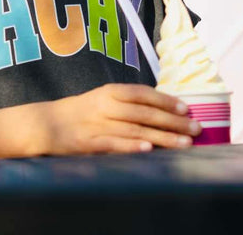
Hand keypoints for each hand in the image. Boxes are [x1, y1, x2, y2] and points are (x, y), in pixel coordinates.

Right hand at [36, 83, 200, 154]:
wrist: (45, 124)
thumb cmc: (81, 113)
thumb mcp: (103, 100)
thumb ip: (128, 104)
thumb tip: (162, 109)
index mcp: (110, 92)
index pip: (143, 93)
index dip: (166, 100)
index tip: (187, 108)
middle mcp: (106, 105)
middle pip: (145, 112)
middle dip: (173, 121)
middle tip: (196, 128)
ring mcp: (98, 124)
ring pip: (136, 129)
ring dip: (163, 136)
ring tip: (184, 143)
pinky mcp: (89, 143)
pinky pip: (114, 144)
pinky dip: (132, 146)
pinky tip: (148, 149)